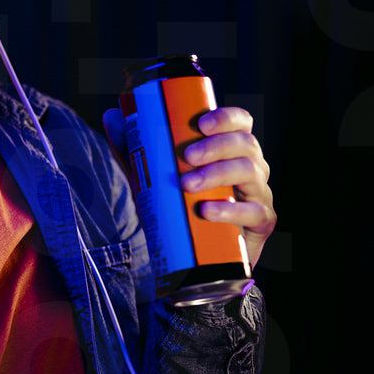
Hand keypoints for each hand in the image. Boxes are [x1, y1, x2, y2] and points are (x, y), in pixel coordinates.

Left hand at [103, 106, 276, 267]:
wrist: (197, 257)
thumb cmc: (180, 207)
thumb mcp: (153, 177)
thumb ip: (133, 150)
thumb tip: (111, 116)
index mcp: (230, 150)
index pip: (240, 122)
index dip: (226, 117)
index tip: (200, 123)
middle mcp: (251, 166)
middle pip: (246, 144)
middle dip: (217, 146)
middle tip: (186, 156)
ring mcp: (259, 193)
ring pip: (250, 172)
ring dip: (218, 173)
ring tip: (188, 185)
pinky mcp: (262, 222)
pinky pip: (255, 212)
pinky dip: (231, 210)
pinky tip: (208, 212)